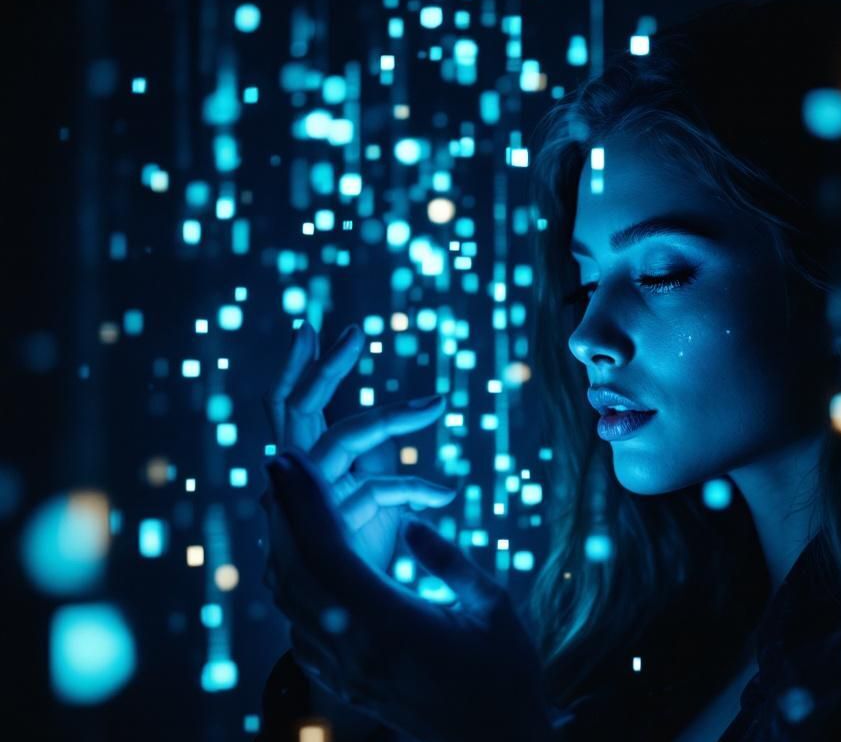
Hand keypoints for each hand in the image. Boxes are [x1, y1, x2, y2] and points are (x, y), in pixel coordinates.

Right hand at [262, 322, 453, 572]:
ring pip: (346, 439)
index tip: (311, 327)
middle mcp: (293, 478)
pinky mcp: (328, 529)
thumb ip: (368, 460)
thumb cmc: (360, 551)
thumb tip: (390, 420)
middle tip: (356, 330)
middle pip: (299, 409)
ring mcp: (305, 503)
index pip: (289, 408)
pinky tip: (446, 494)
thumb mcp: (366, 495)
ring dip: (394, 416)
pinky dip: (414, 487)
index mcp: (300, 465)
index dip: (299, 368)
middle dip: (326, 367)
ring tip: (438, 402)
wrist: (349, 618)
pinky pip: (376, 489)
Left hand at [262, 449, 556, 741]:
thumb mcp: (491, 607)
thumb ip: (445, 560)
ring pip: (291, 602)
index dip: (303, 501)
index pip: (327, 552)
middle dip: (283, 515)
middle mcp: (353, 652)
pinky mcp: (345, 686)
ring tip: (292, 507)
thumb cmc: (507, 675)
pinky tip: (309, 565)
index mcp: (389, 626)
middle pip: (294, 573)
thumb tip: (407, 523)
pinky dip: (296, 585)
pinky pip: (300, 629)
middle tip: (280, 469)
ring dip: (286, 548)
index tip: (286, 459)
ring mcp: (344, 674)